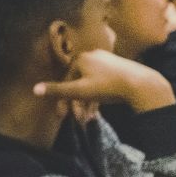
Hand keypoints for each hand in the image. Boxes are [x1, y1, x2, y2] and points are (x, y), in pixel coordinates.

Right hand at [35, 48, 175, 111]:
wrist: (141, 84)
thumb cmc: (108, 87)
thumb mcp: (80, 91)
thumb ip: (58, 90)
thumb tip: (34, 89)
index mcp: (81, 58)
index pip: (66, 80)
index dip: (63, 99)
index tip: (63, 115)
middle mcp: (93, 56)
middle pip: (79, 83)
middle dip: (77, 103)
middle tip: (78, 120)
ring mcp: (107, 61)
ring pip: (91, 84)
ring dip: (88, 102)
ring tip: (89, 118)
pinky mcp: (119, 68)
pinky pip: (103, 83)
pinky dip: (99, 97)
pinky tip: (98, 111)